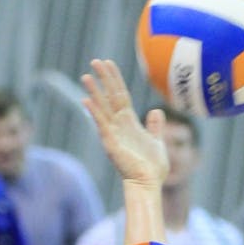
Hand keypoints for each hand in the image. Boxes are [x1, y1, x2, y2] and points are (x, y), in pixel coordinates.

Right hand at [81, 59, 168, 186]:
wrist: (148, 183)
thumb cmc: (153, 167)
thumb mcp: (157, 141)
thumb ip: (155, 126)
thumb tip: (156, 111)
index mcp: (130, 123)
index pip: (121, 95)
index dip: (115, 80)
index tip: (109, 64)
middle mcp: (119, 125)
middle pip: (110, 96)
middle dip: (103, 79)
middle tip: (95, 61)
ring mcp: (113, 133)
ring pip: (102, 107)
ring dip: (94, 92)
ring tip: (86, 76)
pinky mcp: (110, 143)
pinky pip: (101, 124)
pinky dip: (94, 112)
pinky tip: (86, 100)